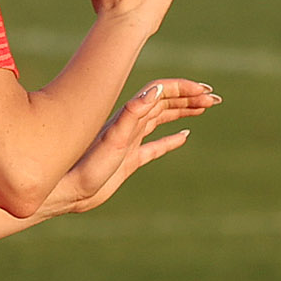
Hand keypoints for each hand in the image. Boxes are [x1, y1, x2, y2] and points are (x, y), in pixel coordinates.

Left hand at [38, 78, 219, 218]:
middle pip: (165, 103)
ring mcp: (130, 141)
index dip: (184, 90)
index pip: (161, 94)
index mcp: (129, 117)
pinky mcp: (129, 160)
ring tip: (204, 109)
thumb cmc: (85, 167)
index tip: (205, 92)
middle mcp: (131, 125)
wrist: (65, 190)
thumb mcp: (113, 140)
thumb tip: (156, 90)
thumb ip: (133, 114)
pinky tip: (183, 137)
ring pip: (162, 120)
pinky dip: (171, 139)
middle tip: (214, 99)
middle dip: (190, 98)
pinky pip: (155, 145)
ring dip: (183, 112)